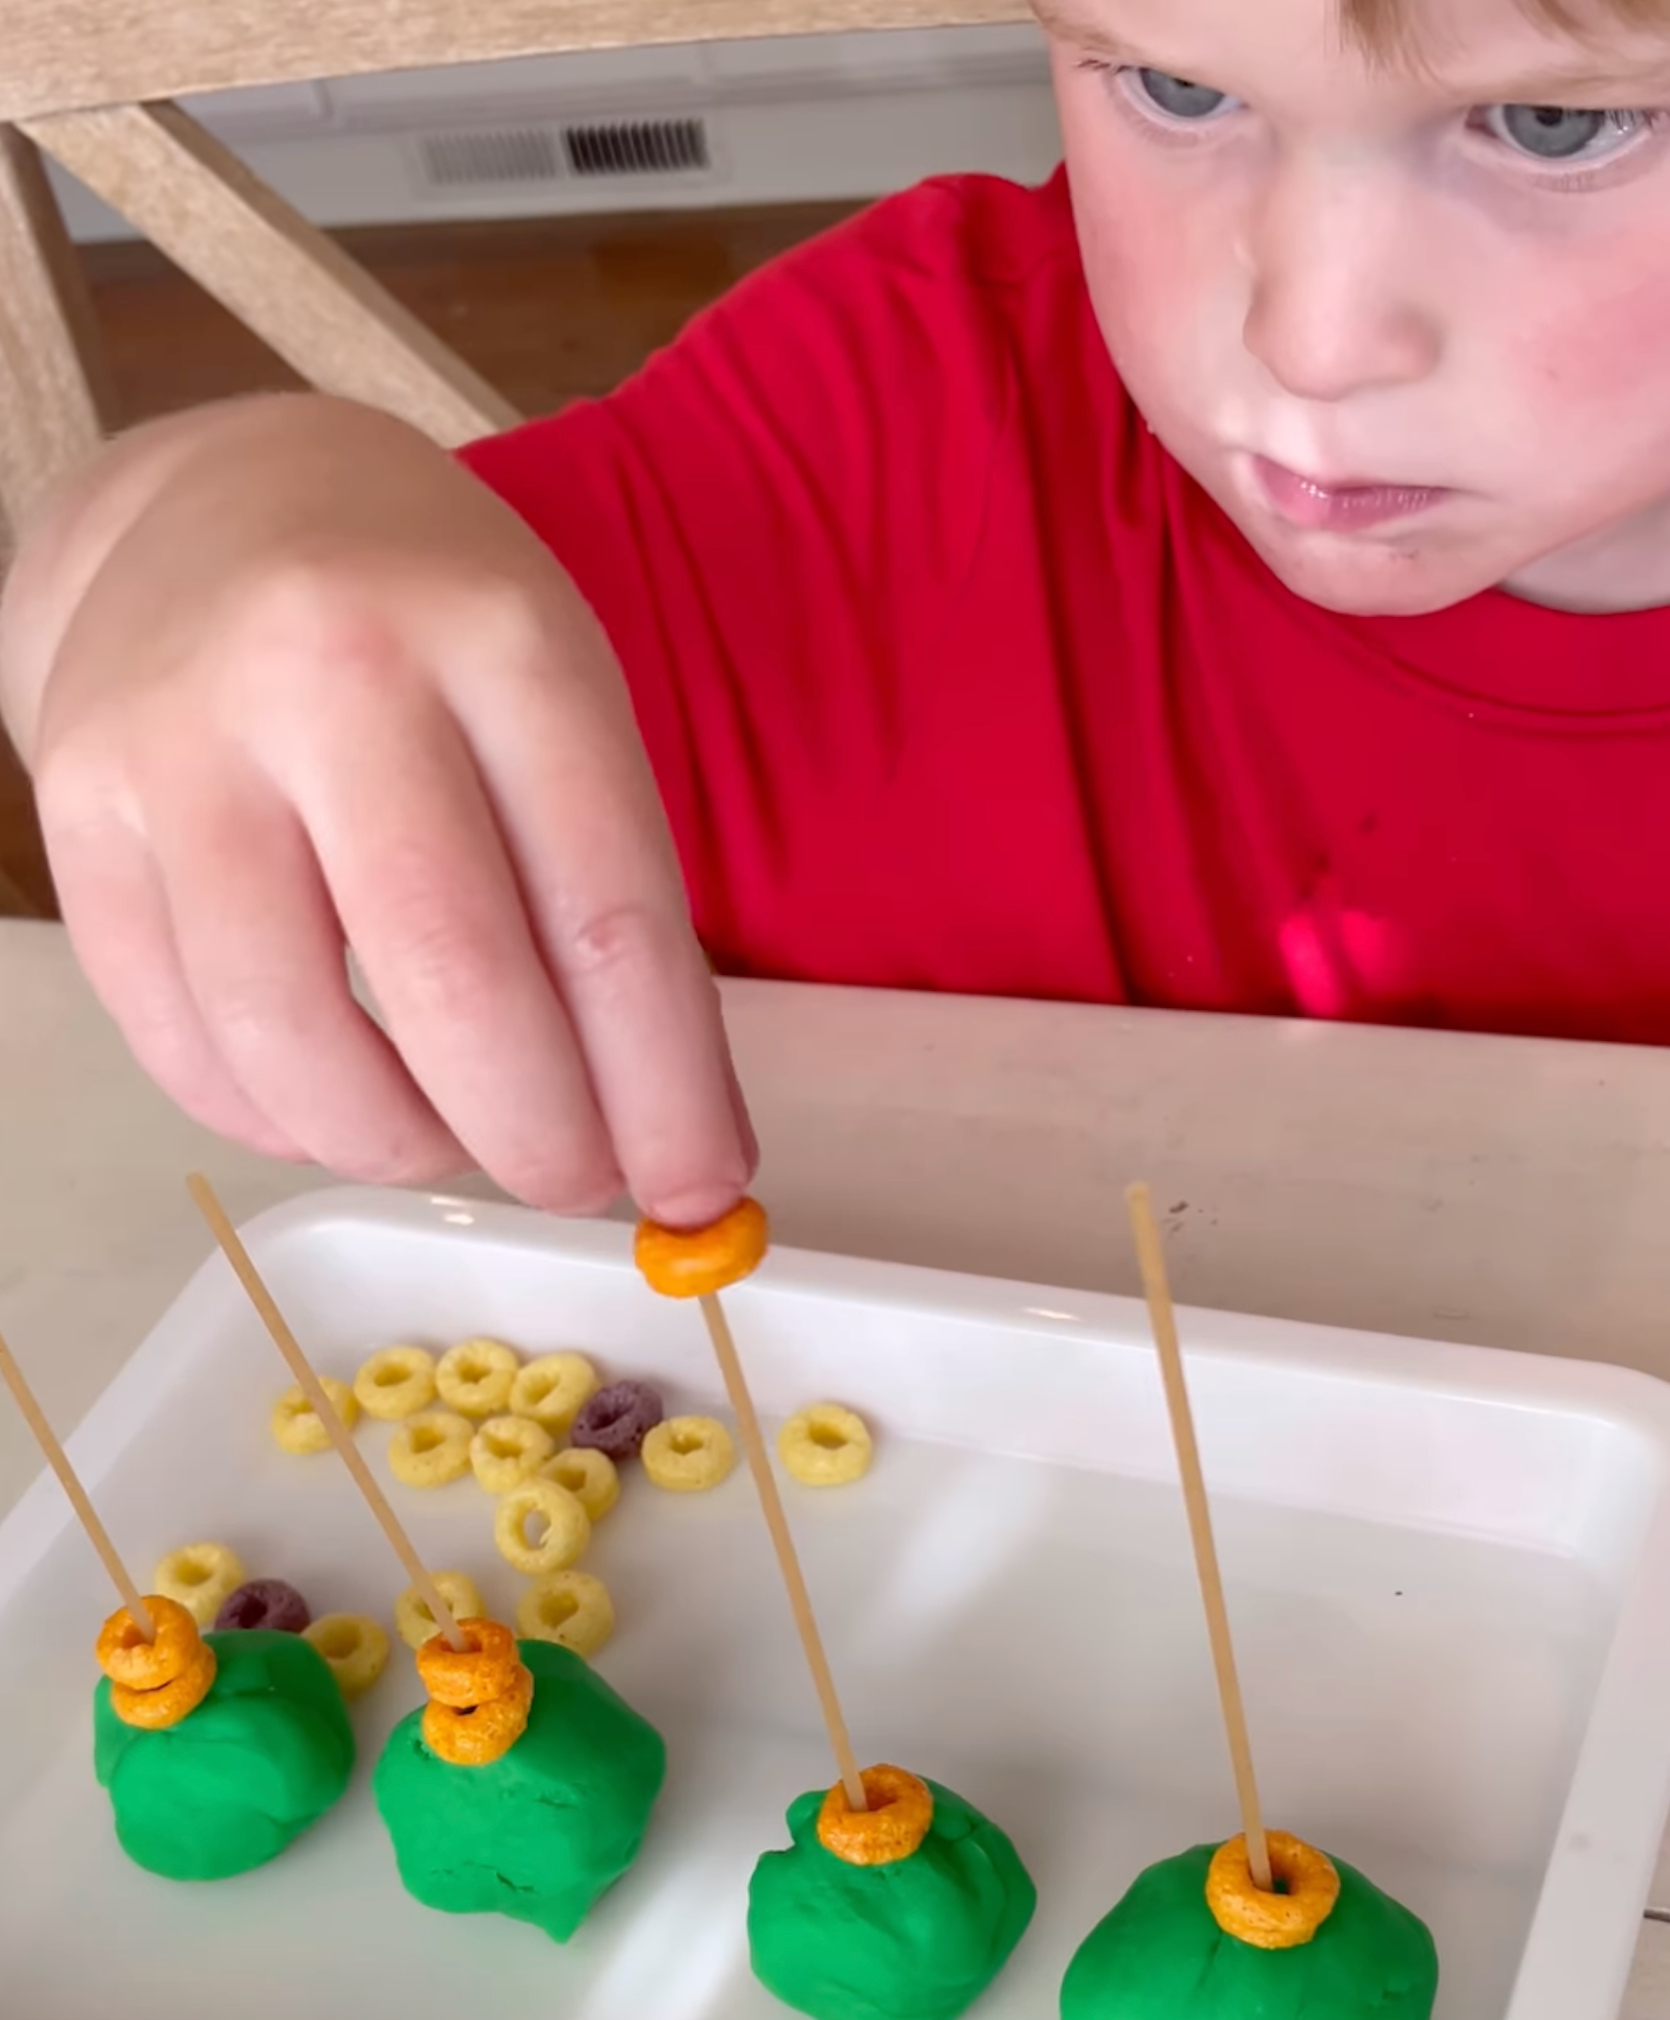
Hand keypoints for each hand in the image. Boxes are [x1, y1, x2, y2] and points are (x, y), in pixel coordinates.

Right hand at [1, 397, 754, 1223]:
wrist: (226, 500)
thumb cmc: (436, 627)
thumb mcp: (560, 703)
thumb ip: (612, 906)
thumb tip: (670, 1142)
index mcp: (502, 640)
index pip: (606, 912)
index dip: (662, 1085)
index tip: (701, 1186)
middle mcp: (331, 674)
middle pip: (451, 977)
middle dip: (537, 1134)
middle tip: (579, 1186)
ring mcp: (180, 741)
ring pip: (288, 1032)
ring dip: (395, 1143)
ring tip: (454, 1143)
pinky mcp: (75, 807)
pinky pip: (175, 1034)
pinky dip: (275, 1117)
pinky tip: (340, 1109)